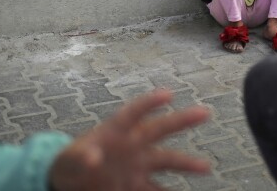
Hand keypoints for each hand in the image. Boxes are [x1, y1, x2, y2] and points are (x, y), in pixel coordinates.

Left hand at [49, 89, 210, 190]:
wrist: (73, 183)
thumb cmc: (71, 163)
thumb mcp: (70, 159)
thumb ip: (81, 157)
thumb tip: (92, 159)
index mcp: (116, 130)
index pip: (133, 113)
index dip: (149, 103)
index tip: (168, 94)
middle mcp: (133, 145)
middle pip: (160, 129)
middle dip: (183, 120)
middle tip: (205, 112)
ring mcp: (138, 166)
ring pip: (167, 161)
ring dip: (187, 164)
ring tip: (206, 167)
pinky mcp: (137, 186)